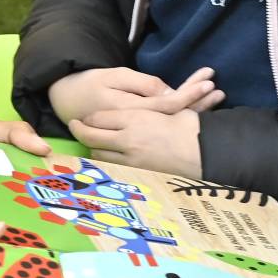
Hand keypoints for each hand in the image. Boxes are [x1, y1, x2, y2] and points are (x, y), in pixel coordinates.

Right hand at [47, 66, 223, 125]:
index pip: (169, 105)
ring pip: (172, 120)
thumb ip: (143, 86)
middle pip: (175, 115)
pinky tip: (197, 105)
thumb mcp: (115, 78)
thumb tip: (170, 95)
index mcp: (135, 112)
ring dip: (196, 108)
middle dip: (200, 103)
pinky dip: (182, 112)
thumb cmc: (91, 85)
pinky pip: (164, 121)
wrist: (69, 100)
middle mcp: (140, 126)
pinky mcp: (138, 128)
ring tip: (217, 95)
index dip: (190, 95)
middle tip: (221, 91)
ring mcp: (139, 129)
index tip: (208, 83)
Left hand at [68, 107, 202, 176]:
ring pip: (98, 154)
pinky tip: (107, 156)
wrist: (203, 152)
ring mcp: (131, 158)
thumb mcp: (164, 107)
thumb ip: (143, 105)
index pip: (98, 118)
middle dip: (80, 131)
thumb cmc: (187, 126)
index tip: (83, 116)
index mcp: (134, 118)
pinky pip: (112, 167)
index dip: (88, 117)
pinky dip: (106, 161)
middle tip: (74, 127)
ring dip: (93, 148)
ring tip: (91, 142)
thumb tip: (127, 105)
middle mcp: (128, 138)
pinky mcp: (137, 171)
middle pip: (91, 136)